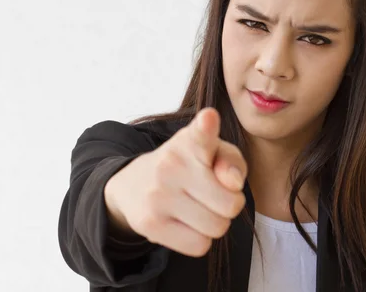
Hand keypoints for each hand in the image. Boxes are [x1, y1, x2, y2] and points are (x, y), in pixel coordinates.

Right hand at [104, 108, 247, 256]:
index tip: (208, 118)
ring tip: (198, 207)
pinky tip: (185, 222)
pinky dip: (199, 239)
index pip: (200, 134)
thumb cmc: (189, 167)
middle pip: (231, 204)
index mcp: (189, 141)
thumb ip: (232, 162)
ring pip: (217, 227)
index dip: (206, 127)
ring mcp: (158, 195)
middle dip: (230, 204)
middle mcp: (171, 164)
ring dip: (215, 222)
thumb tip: (232, 184)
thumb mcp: (214, 153)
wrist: (133, 184)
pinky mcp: (150, 224)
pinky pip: (199, 246)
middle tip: (213, 195)